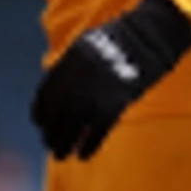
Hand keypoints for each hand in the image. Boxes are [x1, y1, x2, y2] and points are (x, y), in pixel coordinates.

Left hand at [31, 0, 190, 160]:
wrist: (151, 35)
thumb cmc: (122, 40)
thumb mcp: (88, 45)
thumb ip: (72, 67)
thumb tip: (59, 90)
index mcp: (70, 60)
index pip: (47, 92)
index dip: (40, 111)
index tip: (39, 124)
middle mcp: (79, 76)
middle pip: (58, 112)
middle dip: (51, 131)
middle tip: (49, 144)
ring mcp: (97, 89)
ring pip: (73, 124)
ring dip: (64, 143)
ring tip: (60, 155)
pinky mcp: (117, 102)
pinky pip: (98, 130)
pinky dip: (89, 144)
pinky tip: (83, 155)